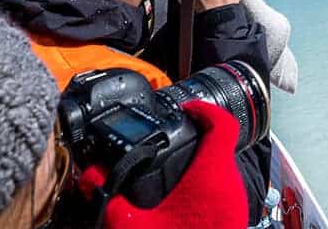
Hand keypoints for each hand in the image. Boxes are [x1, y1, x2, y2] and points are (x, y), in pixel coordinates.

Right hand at [76, 101, 247, 228]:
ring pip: (222, 170)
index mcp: (210, 176)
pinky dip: (204, 186)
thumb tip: (90, 178)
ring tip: (172, 166)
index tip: (185, 109)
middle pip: (220, 145)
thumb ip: (109, 197)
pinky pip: (222, 192)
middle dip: (196, 137)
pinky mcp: (234, 222)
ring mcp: (236, 205)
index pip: (220, 124)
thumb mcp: (130, 226)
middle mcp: (229, 186)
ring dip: (201, 163)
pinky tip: (181, 199)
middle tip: (170, 137)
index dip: (203, 110)